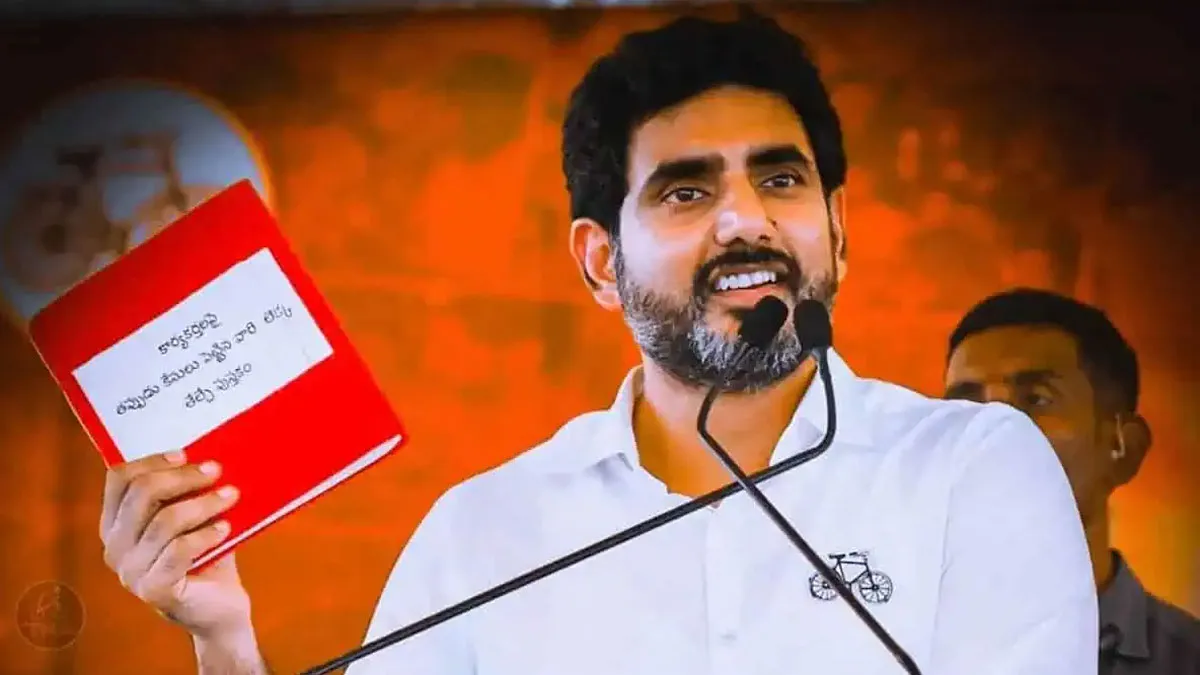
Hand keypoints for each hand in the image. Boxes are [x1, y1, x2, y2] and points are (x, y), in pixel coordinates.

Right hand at [100, 450, 249, 640]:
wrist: (219, 607)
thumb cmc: (206, 554)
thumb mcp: (193, 516)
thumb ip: (188, 491)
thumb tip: (207, 455)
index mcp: (116, 524)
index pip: (119, 480)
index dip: (152, 462)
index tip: (186, 455)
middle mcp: (115, 548)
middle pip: (141, 494)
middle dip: (183, 477)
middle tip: (216, 471)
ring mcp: (131, 571)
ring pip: (164, 521)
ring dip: (204, 503)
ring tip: (231, 496)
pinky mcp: (154, 590)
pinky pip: (178, 550)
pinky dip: (205, 534)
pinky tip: (225, 528)